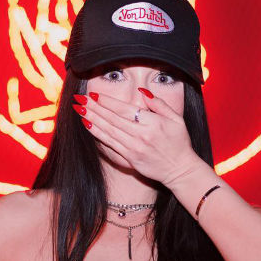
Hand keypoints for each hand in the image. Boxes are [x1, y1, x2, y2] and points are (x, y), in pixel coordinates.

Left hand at [78, 90, 204, 184]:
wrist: (180, 169)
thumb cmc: (179, 142)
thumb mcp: (176, 118)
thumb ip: (158, 103)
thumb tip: (142, 91)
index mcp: (152, 123)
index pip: (124, 109)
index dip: (108, 101)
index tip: (95, 94)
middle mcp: (141, 135)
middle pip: (112, 119)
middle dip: (94, 108)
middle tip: (80, 99)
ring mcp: (134, 148)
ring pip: (108, 131)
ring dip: (92, 119)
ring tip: (80, 110)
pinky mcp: (129, 158)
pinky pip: (110, 144)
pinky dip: (97, 134)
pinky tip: (88, 126)